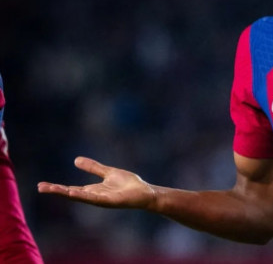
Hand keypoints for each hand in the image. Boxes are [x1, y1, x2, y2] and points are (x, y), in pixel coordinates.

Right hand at [38, 157, 155, 209]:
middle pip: (72, 193)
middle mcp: (94, 196)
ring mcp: (101, 199)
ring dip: (66, 193)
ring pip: (80, 196)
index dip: (57, 188)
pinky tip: (73, 193)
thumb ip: (93, 167)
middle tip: (40, 187)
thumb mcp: (108, 172)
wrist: (145, 192)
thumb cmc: (128, 184)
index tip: (42, 185)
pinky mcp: (110, 200)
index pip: (71, 189)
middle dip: (56, 191)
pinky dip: (83, 195)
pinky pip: (94, 198)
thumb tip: (76, 160)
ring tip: (51, 189)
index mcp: (93, 190)